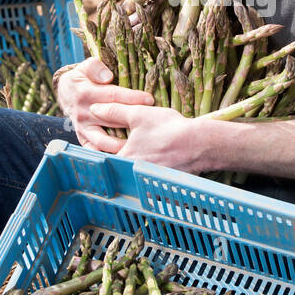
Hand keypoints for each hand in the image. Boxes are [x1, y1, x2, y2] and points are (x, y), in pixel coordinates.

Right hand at [54, 57, 153, 153]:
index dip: (132, 98)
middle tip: (149, 124)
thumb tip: (108, 76)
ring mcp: (82, 127)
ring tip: (135, 147)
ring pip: (101, 139)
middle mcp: (84, 112)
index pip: (113, 96)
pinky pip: (92, 149)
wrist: (66, 93)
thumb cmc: (82, 78)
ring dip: (118, 145)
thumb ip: (96, 67)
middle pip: (111, 119)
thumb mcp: (86, 66)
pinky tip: (120, 157)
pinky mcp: (82, 136)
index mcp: (86, 93)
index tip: (149, 100)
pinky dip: (104, 154)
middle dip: (131, 122)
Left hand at [86, 99, 210, 173]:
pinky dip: (151, 178)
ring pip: (135, 177)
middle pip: (120, 169)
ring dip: (135, 170)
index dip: (103, 150)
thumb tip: (94, 108)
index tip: (105, 145)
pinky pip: (151, 185)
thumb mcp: (139, 114)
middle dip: (119, 161)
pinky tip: (159, 165)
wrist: (200, 145)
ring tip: (144, 157)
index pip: (104, 158)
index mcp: (124, 159)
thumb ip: (114, 111)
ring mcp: (149, 183)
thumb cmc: (169, 129)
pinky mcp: (163, 186)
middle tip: (126, 151)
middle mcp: (134, 175)